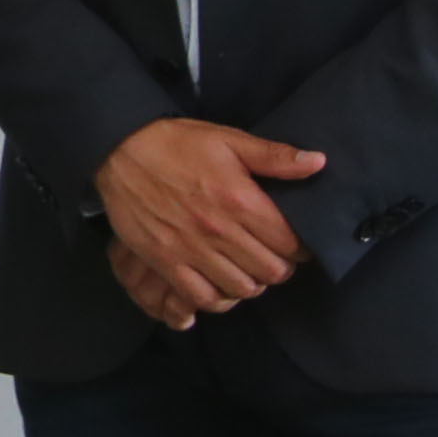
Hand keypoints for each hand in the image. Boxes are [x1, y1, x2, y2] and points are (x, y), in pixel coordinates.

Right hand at [91, 117, 328, 320]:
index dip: (301, 247)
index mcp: (240, 200)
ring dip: (252, 283)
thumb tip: (318, 163)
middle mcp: (219, 231)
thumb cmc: (176, 143)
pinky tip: (220, 282)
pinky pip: (202, 297)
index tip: (296, 242)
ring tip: (249, 269)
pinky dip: (218, 297)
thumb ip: (275, 156)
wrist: (119, 150)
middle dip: (281, 267)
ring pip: (241, 289)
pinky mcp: (166, 262)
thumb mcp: (229, 139)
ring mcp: (191, 250)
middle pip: (271, 271)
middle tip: (275, 256)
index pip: (290, 243)